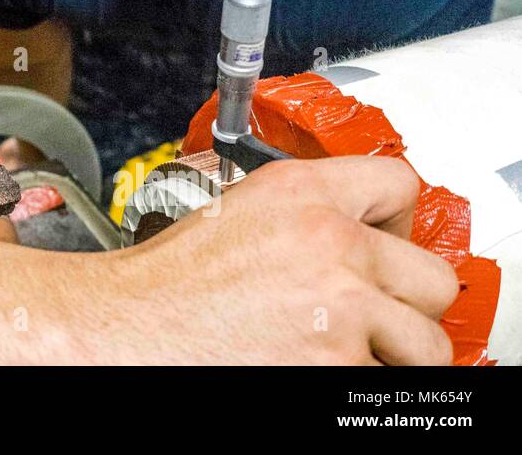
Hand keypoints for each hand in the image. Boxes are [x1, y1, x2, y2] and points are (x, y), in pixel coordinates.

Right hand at [82, 156, 458, 363]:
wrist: (132, 326)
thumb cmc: (169, 281)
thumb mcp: (240, 211)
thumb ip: (307, 211)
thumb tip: (364, 234)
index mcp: (303, 193)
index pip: (401, 184)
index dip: (399, 221)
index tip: (389, 244)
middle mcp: (331, 242)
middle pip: (434, 278)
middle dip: (407, 302)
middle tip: (373, 312)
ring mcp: (341, 309)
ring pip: (422, 344)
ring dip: (389, 351)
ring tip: (342, 346)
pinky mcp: (337, 368)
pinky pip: (381, 381)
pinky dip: (352, 380)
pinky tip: (309, 363)